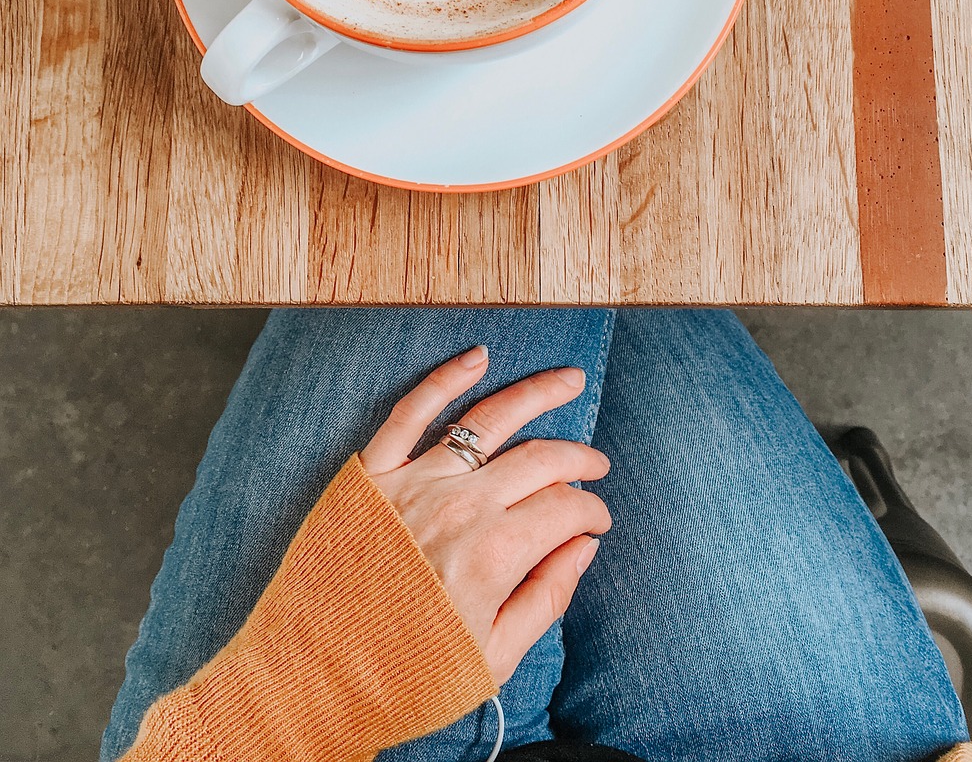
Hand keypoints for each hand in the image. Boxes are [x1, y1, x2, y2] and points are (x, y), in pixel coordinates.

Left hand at [360, 346, 610, 684]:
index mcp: (493, 555)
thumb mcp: (491, 659)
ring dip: (537, 395)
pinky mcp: (372, 473)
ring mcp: (414, 482)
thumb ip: (546, 599)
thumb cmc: (403, 677)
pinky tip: (478, 357)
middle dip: (580, 460)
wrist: (308, 679)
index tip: (597, 522)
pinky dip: (446, 378)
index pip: (565, 510)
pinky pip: (413, 411)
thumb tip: (583, 548)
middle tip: (597, 465)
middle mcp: (459, 507)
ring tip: (569, 380)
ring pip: (489, 421)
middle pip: (539, 460)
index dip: (592, 513)